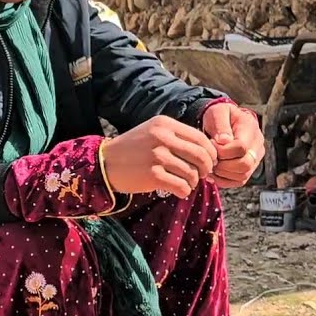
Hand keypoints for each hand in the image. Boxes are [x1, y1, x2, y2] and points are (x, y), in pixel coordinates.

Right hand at [102, 116, 217, 198]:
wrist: (104, 162)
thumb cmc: (134, 149)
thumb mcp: (154, 132)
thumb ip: (178, 137)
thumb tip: (208, 151)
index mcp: (165, 124)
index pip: (200, 138)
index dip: (210, 153)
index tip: (210, 162)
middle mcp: (162, 138)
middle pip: (200, 155)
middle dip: (206, 168)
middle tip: (202, 175)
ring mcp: (157, 156)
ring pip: (192, 173)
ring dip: (194, 182)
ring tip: (187, 183)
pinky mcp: (152, 175)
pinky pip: (181, 186)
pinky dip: (184, 191)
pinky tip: (180, 191)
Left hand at [201, 101, 263, 188]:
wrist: (225, 121)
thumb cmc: (220, 115)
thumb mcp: (217, 112)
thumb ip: (220, 124)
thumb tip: (224, 141)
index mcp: (251, 129)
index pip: (241, 147)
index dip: (223, 150)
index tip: (212, 144)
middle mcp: (257, 146)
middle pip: (245, 164)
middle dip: (223, 164)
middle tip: (211, 158)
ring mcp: (255, 159)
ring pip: (242, 175)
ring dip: (222, 173)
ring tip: (211, 164)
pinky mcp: (249, 169)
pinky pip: (239, 181)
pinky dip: (224, 180)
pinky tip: (214, 172)